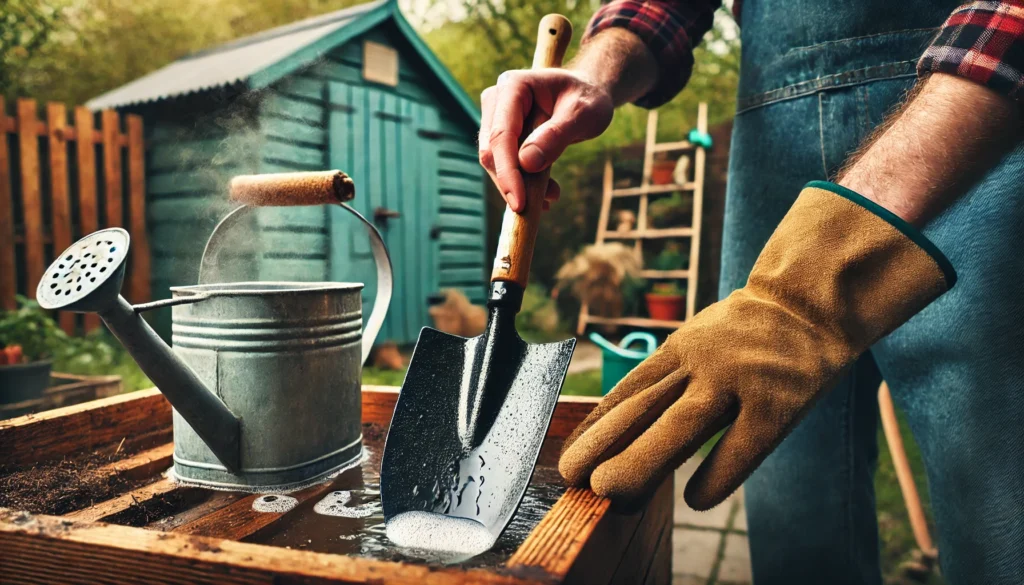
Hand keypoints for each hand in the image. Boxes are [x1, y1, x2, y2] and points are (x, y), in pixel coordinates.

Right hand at [479, 68, 612, 211]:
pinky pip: (504, 165)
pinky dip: (522, 183)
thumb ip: (556, 135)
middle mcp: (497, 100)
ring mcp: (495, 118)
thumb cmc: (587, 99)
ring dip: (519, 186)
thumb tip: (527, 163)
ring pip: (494, 162)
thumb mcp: (583, 114)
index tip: (519, 203)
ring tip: (552, 196)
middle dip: (513, 182)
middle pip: (492, 151)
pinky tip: (546, 194)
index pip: (502, 134)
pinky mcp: (501, 137)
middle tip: (544, 205)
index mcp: (513, 85)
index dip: (508, 171)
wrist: (587, 96)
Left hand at [558, 182, 954, 509]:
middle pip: (644, 407)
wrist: (812, 300)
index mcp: (678, 350)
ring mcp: (739, 380)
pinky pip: (744, 444)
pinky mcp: (779, 402)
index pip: (627, 393)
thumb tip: (627, 432)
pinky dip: (718, 473)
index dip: (594, 428)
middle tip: (571, 478)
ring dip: (642, 458)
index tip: (567, 458)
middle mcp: (700, 362)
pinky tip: (696, 499)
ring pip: (683, 424)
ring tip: (609, 491)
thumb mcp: (700, 344)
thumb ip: (671, 383)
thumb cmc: (748, 336)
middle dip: (604, 444)